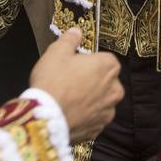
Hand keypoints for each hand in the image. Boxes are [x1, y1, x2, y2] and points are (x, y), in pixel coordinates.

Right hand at [28, 28, 122, 143]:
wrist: (46, 118)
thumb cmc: (53, 82)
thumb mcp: (57, 52)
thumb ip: (70, 39)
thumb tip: (76, 32)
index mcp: (108, 67)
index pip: (105, 59)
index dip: (89, 61)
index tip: (75, 65)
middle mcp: (114, 90)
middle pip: (106, 81)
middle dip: (92, 81)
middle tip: (70, 82)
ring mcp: (107, 111)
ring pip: (101, 102)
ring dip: (90, 100)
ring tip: (69, 100)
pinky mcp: (98, 129)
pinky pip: (93, 119)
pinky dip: (85, 117)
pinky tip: (70, 113)